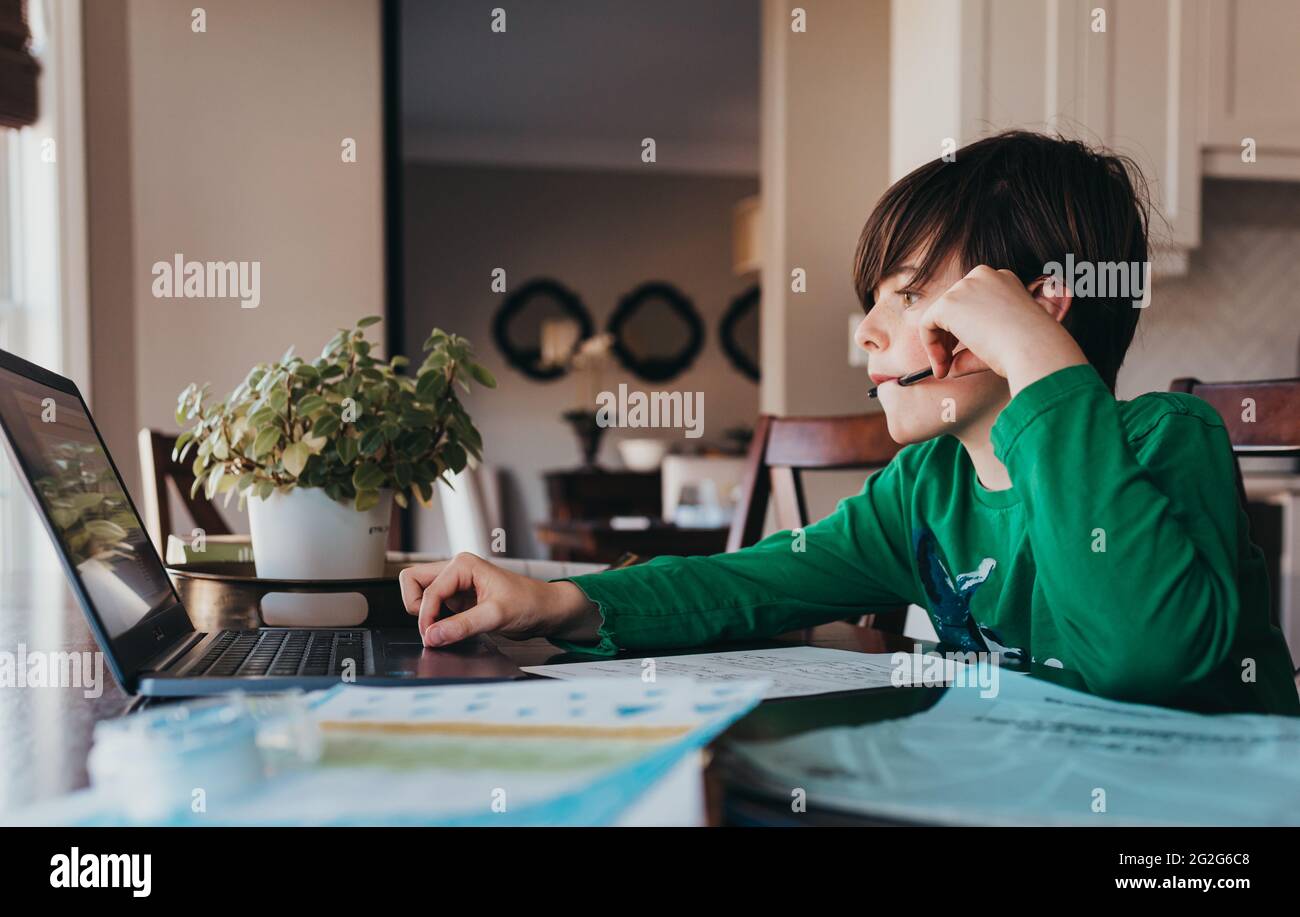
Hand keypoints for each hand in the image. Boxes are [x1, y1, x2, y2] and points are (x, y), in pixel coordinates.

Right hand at [398, 553, 601, 647]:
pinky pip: (434, 607)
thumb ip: (462, 626)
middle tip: (431, 630)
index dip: (426, 616)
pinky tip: (450, 631)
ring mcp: (455, 585)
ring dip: (425, 614)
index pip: (427, 590)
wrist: (546, 610)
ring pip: (420, 594)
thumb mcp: (496, 616)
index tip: (432, 637)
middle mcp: (456, 570)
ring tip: (443, 631)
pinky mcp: (459, 600)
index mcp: (463, 565)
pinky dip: (435, 621)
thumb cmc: (529, 603)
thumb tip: (432, 636)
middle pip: (413, 581)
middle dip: (417, 607)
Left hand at [916, 266, 1086, 395]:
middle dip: (947, 336)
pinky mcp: (949, 303)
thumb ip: (972, 351)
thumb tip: (950, 367)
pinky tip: (942, 365)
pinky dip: (930, 346)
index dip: (962, 328)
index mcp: (1003, 281)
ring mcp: (966, 286)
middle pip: (953, 306)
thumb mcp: (1002, 342)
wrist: (1034, 348)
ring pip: (939, 315)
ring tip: (946, 369)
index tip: (961, 351)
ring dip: (938, 344)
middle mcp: (984, 276)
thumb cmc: (1028, 348)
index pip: (972, 300)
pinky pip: (927, 324)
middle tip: (948, 363)